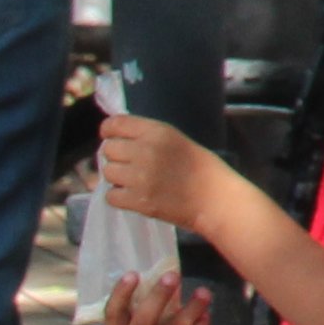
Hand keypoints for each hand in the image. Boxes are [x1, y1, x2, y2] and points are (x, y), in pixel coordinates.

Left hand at [92, 110, 221, 231]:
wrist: (216, 199)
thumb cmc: (201, 168)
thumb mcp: (176, 139)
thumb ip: (147, 136)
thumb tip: (116, 137)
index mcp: (157, 132)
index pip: (114, 124)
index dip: (109, 131)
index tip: (112, 138)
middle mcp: (145, 151)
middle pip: (108, 149)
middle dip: (116, 157)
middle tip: (131, 165)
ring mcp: (139, 177)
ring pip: (107, 172)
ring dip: (117, 178)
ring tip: (135, 181)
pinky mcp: (137, 200)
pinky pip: (110, 196)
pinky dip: (119, 198)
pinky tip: (134, 196)